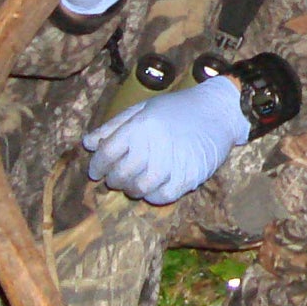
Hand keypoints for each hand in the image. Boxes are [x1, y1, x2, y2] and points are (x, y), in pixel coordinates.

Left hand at [82, 74, 250, 205]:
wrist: (219, 111)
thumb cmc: (178, 108)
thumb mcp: (144, 108)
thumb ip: (114, 125)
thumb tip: (88, 144)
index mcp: (140, 125)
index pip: (106, 153)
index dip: (97, 165)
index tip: (96, 172)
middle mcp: (154, 144)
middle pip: (120, 174)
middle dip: (112, 179)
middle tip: (115, 178)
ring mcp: (172, 163)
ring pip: (138, 189)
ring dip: (130, 189)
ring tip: (133, 183)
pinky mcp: (188, 177)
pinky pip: (161, 197)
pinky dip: (151, 196)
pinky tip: (151, 188)